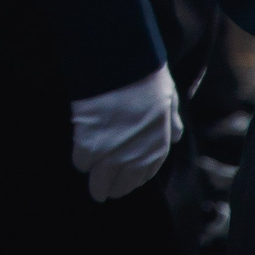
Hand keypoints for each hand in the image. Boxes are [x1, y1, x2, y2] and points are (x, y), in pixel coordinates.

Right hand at [68, 63, 181, 201]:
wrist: (120, 63)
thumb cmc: (145, 75)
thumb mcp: (168, 96)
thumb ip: (171, 119)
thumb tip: (175, 136)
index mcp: (158, 144)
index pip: (145, 174)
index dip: (133, 180)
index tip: (124, 181)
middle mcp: (136, 155)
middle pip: (122, 183)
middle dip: (113, 188)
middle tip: (104, 192)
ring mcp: (112, 152)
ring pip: (100, 179)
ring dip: (95, 182)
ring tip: (90, 185)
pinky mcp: (89, 144)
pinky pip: (81, 162)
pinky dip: (80, 160)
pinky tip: (80, 158)